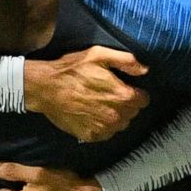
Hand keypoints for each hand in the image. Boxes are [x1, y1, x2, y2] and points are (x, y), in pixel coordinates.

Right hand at [24, 46, 149, 141]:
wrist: (46, 88)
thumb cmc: (71, 70)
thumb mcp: (98, 54)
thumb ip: (126, 61)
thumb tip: (145, 70)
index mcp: (121, 95)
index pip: (143, 100)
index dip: (136, 92)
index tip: (125, 88)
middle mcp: (116, 115)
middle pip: (132, 113)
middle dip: (125, 104)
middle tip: (109, 94)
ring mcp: (103, 128)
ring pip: (121, 124)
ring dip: (115, 116)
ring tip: (100, 104)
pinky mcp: (91, 135)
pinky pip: (106, 133)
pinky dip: (102, 125)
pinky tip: (92, 114)